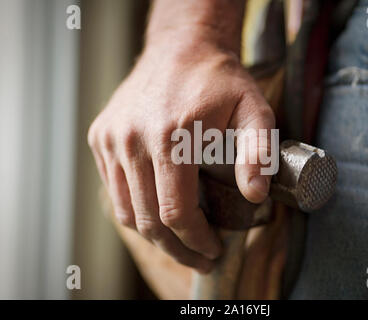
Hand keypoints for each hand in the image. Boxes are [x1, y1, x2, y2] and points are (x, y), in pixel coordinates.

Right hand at [88, 36, 274, 272]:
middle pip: (148, 219)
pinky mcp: (101, 137)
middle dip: (176, 248)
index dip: (196, 240)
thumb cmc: (220, 81)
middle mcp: (133, 140)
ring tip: (180, 244)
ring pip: (126, 211)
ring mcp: (112, 139)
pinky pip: (114, 189)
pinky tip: (158, 214)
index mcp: (171, 137)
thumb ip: (259, 153)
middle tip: (199, 258)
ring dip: (154, 236)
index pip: (176, 212)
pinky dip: (135, 210)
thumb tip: (255, 196)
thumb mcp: (254, 110)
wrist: (181, 48)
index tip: (214, 250)